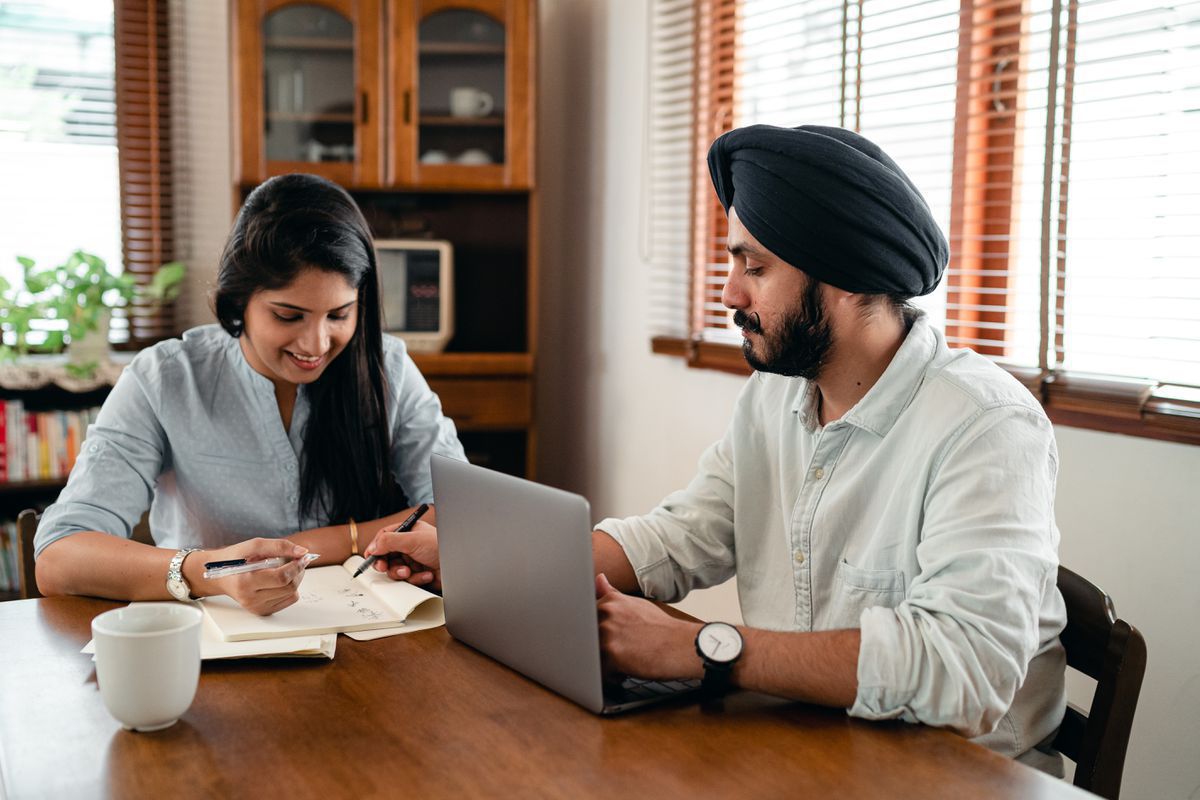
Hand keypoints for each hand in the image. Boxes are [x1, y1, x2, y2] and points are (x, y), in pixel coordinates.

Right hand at [194, 538, 310, 615]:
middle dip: (298, 571)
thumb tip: (302, 551)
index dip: (296, 566)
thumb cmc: (236, 559)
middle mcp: (250, 599)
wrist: (220, 576)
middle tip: (296, 560)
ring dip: (295, 579)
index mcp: (245, 582)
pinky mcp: (262, 611)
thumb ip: (279, 546)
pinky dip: (289, 588)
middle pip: (289, 587)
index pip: (281, 577)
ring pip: (291, 594)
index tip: (302, 556)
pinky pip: (288, 600)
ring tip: (285, 568)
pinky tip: (280, 580)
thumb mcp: (254, 545)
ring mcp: (256, 607)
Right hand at [362, 520, 440, 589]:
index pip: (385, 537)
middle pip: (386, 555)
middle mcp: (410, 546)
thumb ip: (390, 541)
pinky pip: (407, 579)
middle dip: (386, 563)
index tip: (370, 556)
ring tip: (410, 572)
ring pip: (395, 570)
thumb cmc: (441, 546)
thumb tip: (373, 547)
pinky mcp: (418, 574)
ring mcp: (414, 560)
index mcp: (408, 532)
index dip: (376, 546)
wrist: (458, 567)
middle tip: (384, 567)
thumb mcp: (412, 540)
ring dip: (401, 572)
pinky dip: (415, 578)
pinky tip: (426, 574)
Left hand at [595, 573, 702, 680]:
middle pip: (587, 639)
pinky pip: (599, 672)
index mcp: (609, 601)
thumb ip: (612, 594)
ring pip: (591, 655)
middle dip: (599, 648)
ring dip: (604, 662)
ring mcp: (607, 633)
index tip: (611, 638)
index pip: (587, 621)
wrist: (681, 645)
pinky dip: (610, 676)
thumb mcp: (637, 604)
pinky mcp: (611, 654)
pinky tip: (627, 670)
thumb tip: (598, 579)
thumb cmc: (661, 628)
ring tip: (627, 658)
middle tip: (623, 649)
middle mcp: (605, 613)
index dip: (597, 633)